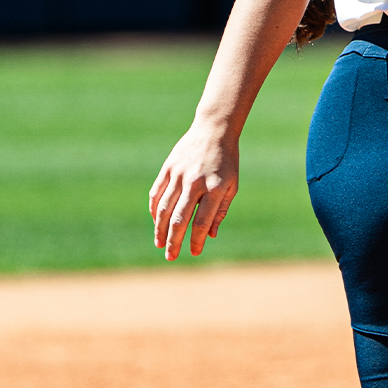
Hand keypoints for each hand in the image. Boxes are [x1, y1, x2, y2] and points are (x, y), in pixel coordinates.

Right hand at [147, 121, 239, 260]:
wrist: (214, 130)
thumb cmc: (227, 161)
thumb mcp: (232, 185)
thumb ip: (221, 211)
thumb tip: (209, 236)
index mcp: (215, 188)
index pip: (201, 222)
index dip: (196, 241)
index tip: (194, 253)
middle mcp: (195, 183)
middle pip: (179, 219)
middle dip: (174, 241)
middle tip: (170, 257)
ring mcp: (179, 175)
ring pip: (164, 209)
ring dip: (160, 229)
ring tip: (159, 243)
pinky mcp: (168, 168)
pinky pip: (157, 193)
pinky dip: (154, 210)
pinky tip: (156, 222)